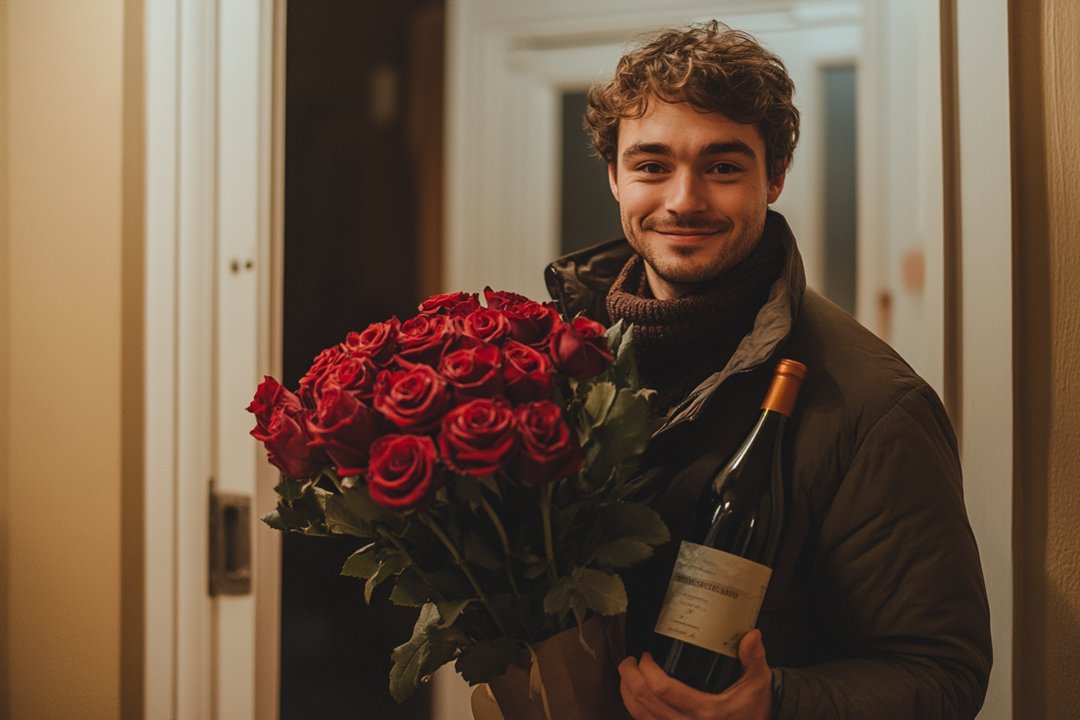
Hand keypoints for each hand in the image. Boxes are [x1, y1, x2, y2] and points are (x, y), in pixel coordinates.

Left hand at [617, 630, 772, 719]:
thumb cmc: (754, 710)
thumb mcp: (758, 683)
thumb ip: (753, 658)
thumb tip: (751, 634)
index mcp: (706, 711)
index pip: (663, 689)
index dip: (647, 670)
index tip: (646, 656)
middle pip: (645, 702)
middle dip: (630, 677)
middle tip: (630, 661)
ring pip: (640, 716)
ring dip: (627, 693)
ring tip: (626, 675)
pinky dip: (634, 709)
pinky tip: (634, 696)